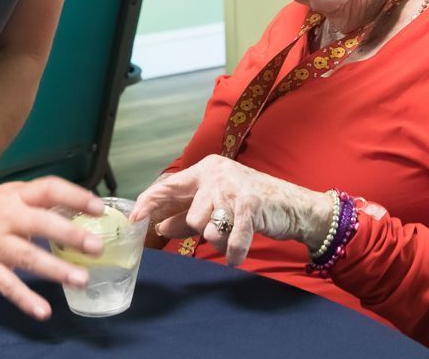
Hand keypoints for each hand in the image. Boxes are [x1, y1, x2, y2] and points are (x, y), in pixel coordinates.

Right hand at [0, 176, 105, 319]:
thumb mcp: (7, 195)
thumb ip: (37, 203)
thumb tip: (76, 209)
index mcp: (17, 196)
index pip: (50, 189)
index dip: (75, 196)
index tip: (98, 208)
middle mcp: (8, 217)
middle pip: (43, 223)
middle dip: (71, 235)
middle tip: (97, 247)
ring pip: (28, 256)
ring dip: (55, 269)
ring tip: (80, 279)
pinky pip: (7, 284)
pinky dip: (24, 298)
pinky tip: (42, 310)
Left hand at [130, 155, 332, 265]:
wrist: (295, 205)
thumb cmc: (253, 203)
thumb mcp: (216, 204)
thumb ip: (186, 214)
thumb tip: (159, 225)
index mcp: (207, 169)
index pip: (169, 185)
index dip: (149, 202)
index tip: (133, 219)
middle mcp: (218, 174)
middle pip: (192, 216)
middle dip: (204, 231)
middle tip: (222, 229)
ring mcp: (235, 189)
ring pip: (209, 229)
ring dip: (221, 242)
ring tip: (234, 236)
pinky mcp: (251, 206)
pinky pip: (231, 241)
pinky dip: (233, 254)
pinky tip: (235, 259)